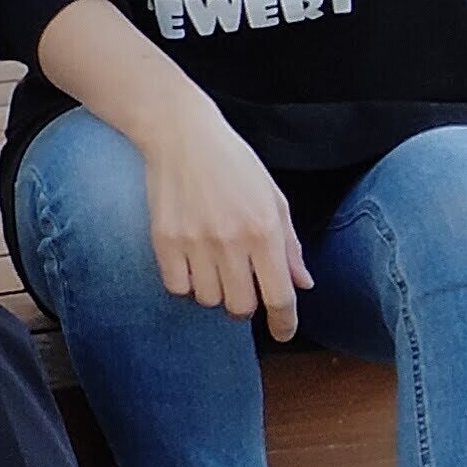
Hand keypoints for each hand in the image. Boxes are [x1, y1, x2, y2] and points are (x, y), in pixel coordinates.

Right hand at [142, 99, 311, 343]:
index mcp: (264, 231)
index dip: (285, 322)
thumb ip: (288, 245)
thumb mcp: (273, 199)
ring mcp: (194, 242)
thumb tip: (303, 283)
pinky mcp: (163, 240)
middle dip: (246, 306)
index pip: (280, 296)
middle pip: (241, 307)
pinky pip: (177, 288)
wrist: (181, 135)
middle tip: (242, 288)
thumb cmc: (233, 164)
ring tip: (214, 270)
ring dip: (214, 293)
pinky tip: (190, 266)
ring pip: (208, 300)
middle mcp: (231, 241)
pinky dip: (185, 285)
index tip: (283, 331)